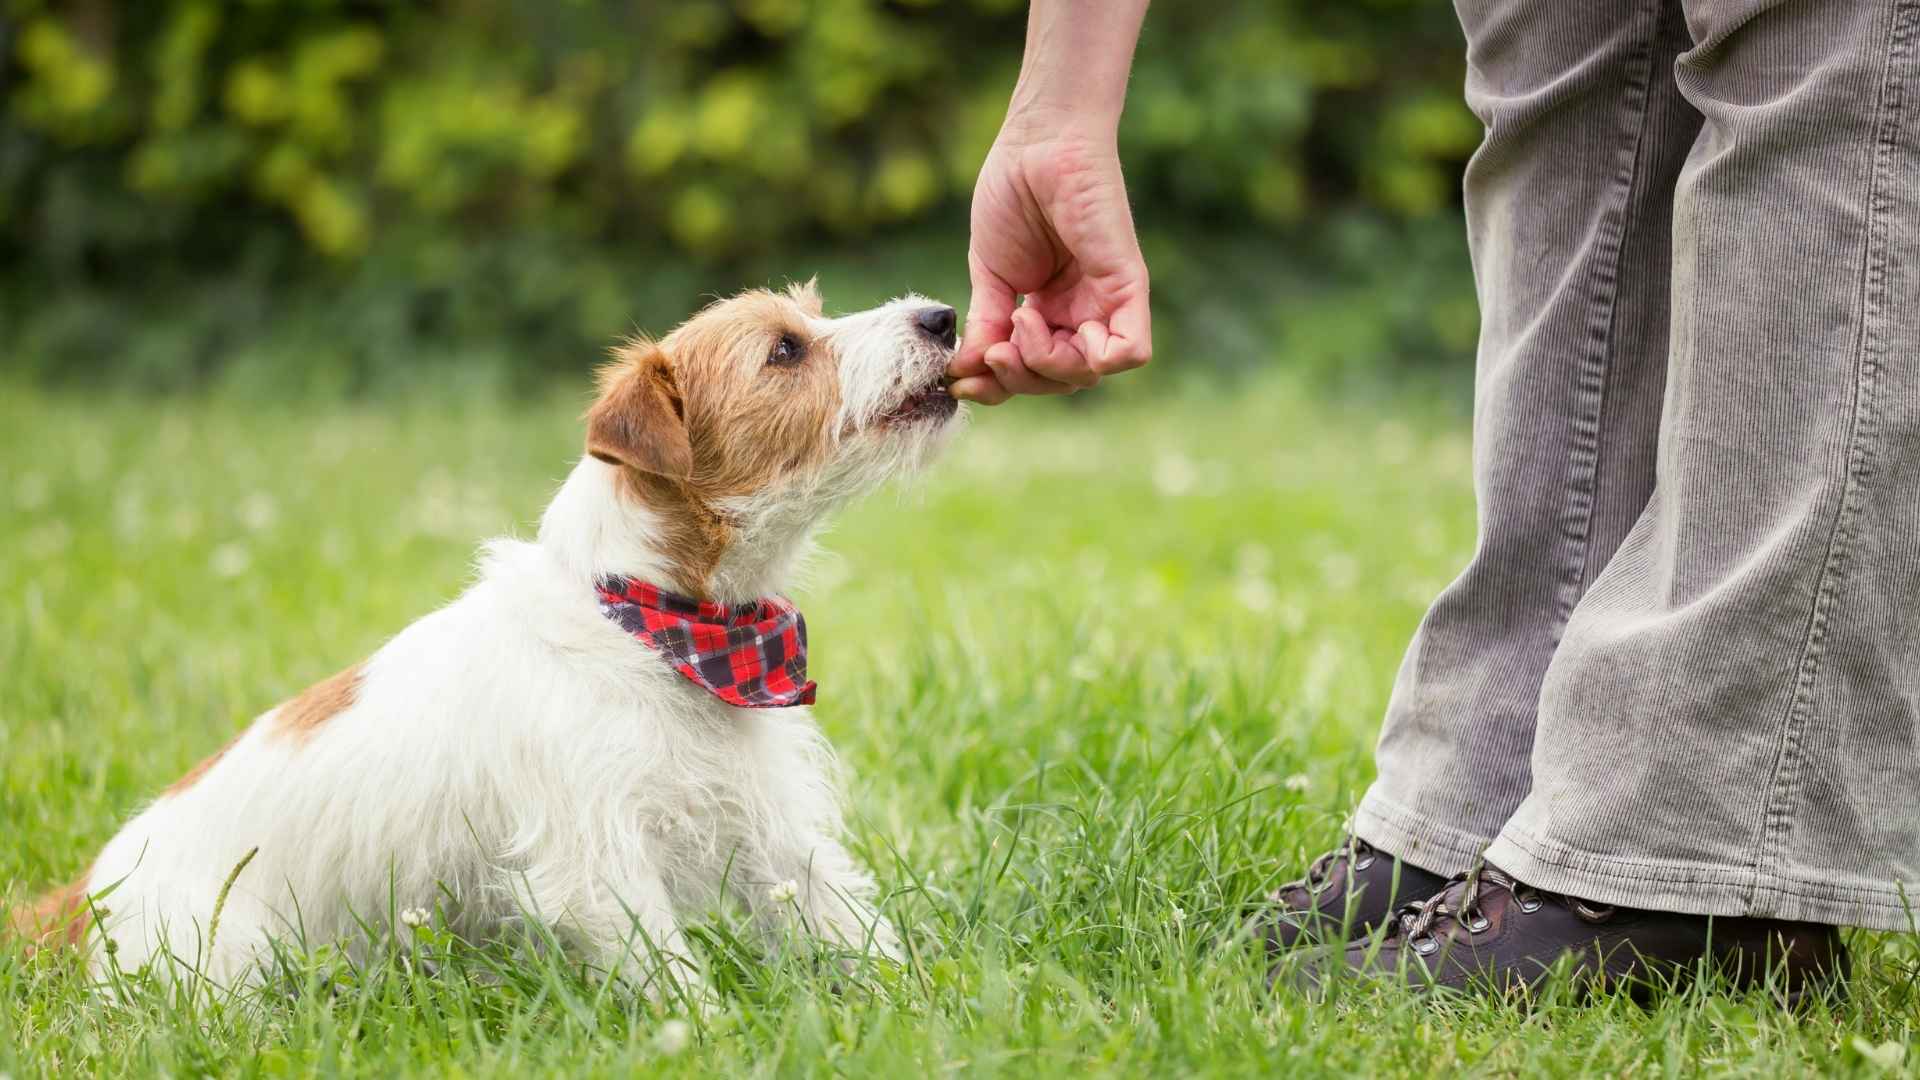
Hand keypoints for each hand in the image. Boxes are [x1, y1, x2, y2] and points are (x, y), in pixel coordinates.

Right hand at [949, 124, 1151, 403]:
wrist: (1035, 144)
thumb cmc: (1012, 195)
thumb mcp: (988, 275)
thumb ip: (986, 326)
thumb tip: (965, 374)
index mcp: (1048, 311)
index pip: (1031, 372)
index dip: (997, 386)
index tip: (960, 379)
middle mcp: (1079, 312)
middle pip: (1058, 381)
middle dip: (1019, 379)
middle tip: (995, 350)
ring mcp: (1104, 302)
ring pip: (1088, 374)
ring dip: (1044, 364)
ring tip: (1020, 319)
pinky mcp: (1127, 286)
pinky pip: (1131, 352)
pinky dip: (1094, 359)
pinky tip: (1054, 325)